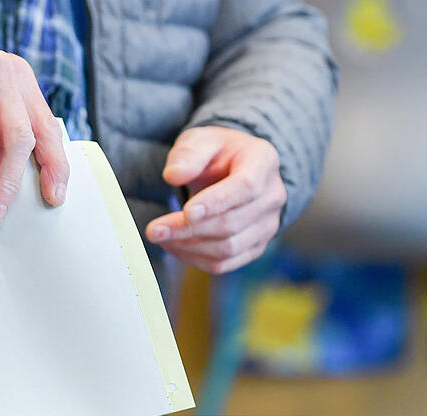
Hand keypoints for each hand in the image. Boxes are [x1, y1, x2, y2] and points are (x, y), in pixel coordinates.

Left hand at [145, 126, 285, 273]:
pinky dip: (195, 258)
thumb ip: (188, 154)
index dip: (217, 202)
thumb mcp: (200, 140)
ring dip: (189, 246)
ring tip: (160, 236)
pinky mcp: (255, 246)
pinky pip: (226, 263)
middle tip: (154, 229)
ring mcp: (267, 224)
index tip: (186, 212)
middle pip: (232, 223)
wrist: (232, 168)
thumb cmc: (215, 153)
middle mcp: (272, 195)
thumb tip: (173, 175)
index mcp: (263, 161)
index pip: (246, 187)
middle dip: (188, 229)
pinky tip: (174, 245)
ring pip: (228, 248)